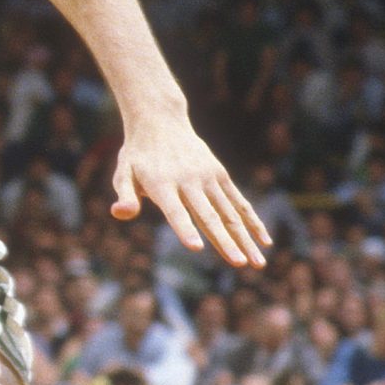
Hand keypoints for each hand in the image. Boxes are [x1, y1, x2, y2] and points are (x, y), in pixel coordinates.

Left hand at [110, 118, 269, 267]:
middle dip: (225, 241)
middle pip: (209, 216)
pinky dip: (252, 221)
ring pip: (229, 213)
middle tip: (239, 264)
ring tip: (257, 264)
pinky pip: (239, 202)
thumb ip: (125, 195)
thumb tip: (120, 214)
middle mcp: (189, 181)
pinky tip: (263, 241)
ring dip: (245, 239)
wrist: (160, 121)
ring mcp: (208, 177)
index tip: (196, 248)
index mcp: (162, 184)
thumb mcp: (124, 173)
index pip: (175, 211)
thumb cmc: (138, 155)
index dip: (184, 228)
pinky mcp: (220, 175)